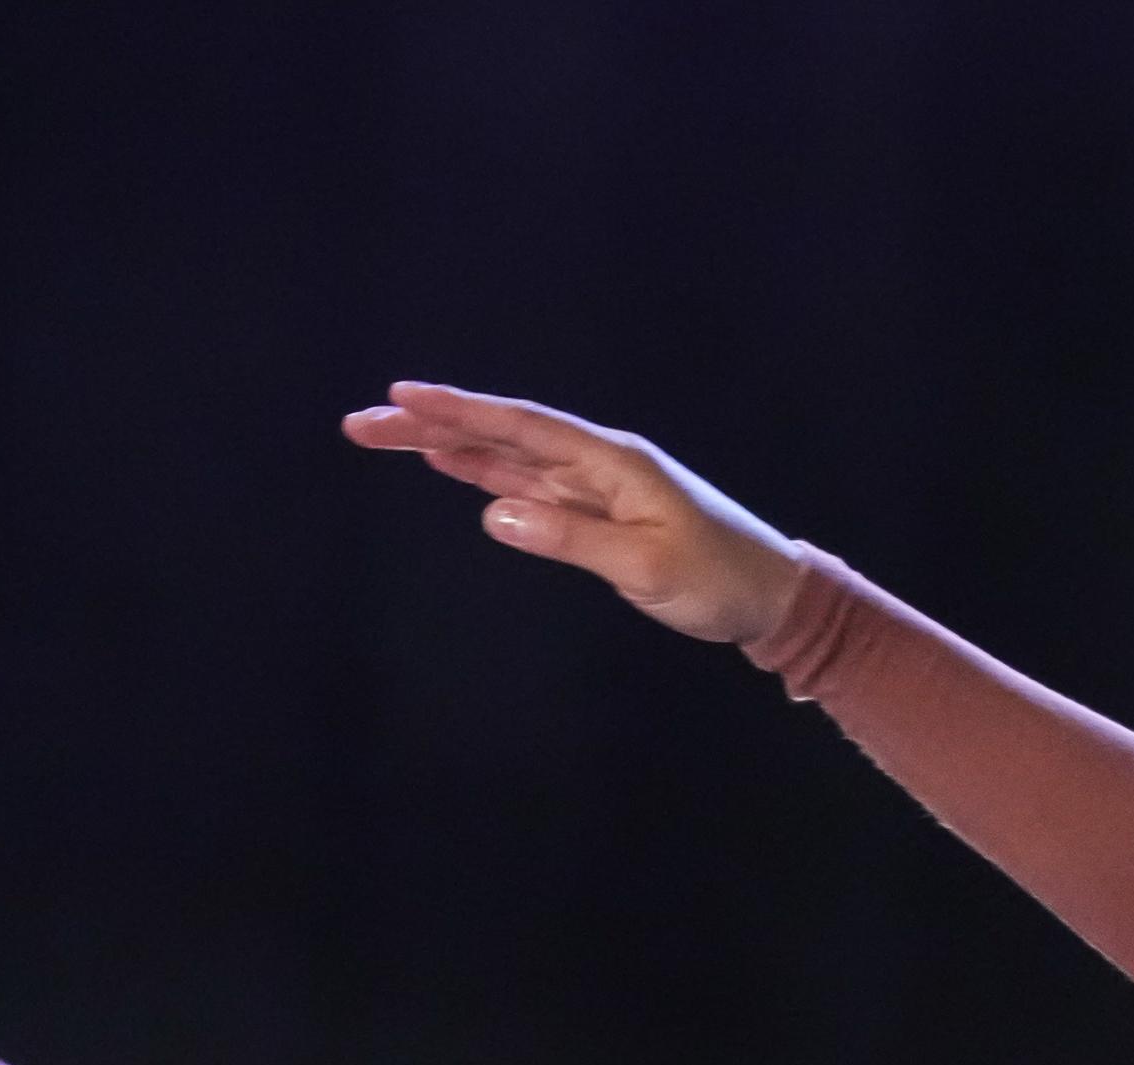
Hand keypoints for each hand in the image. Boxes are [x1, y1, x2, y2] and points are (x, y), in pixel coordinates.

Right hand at [343, 383, 806, 644]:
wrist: (769, 598)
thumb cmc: (719, 581)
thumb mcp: (647, 565)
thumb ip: (571, 539)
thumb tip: (493, 513)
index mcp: (611, 461)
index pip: (520, 426)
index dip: (459, 411)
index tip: (400, 397)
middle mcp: (597, 462)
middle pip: (502, 433)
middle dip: (431, 425)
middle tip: (365, 423)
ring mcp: (594, 486)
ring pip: (507, 458)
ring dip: (449, 446)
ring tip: (387, 435)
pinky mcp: (596, 513)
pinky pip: (528, 485)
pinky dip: (485, 473)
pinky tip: (450, 466)